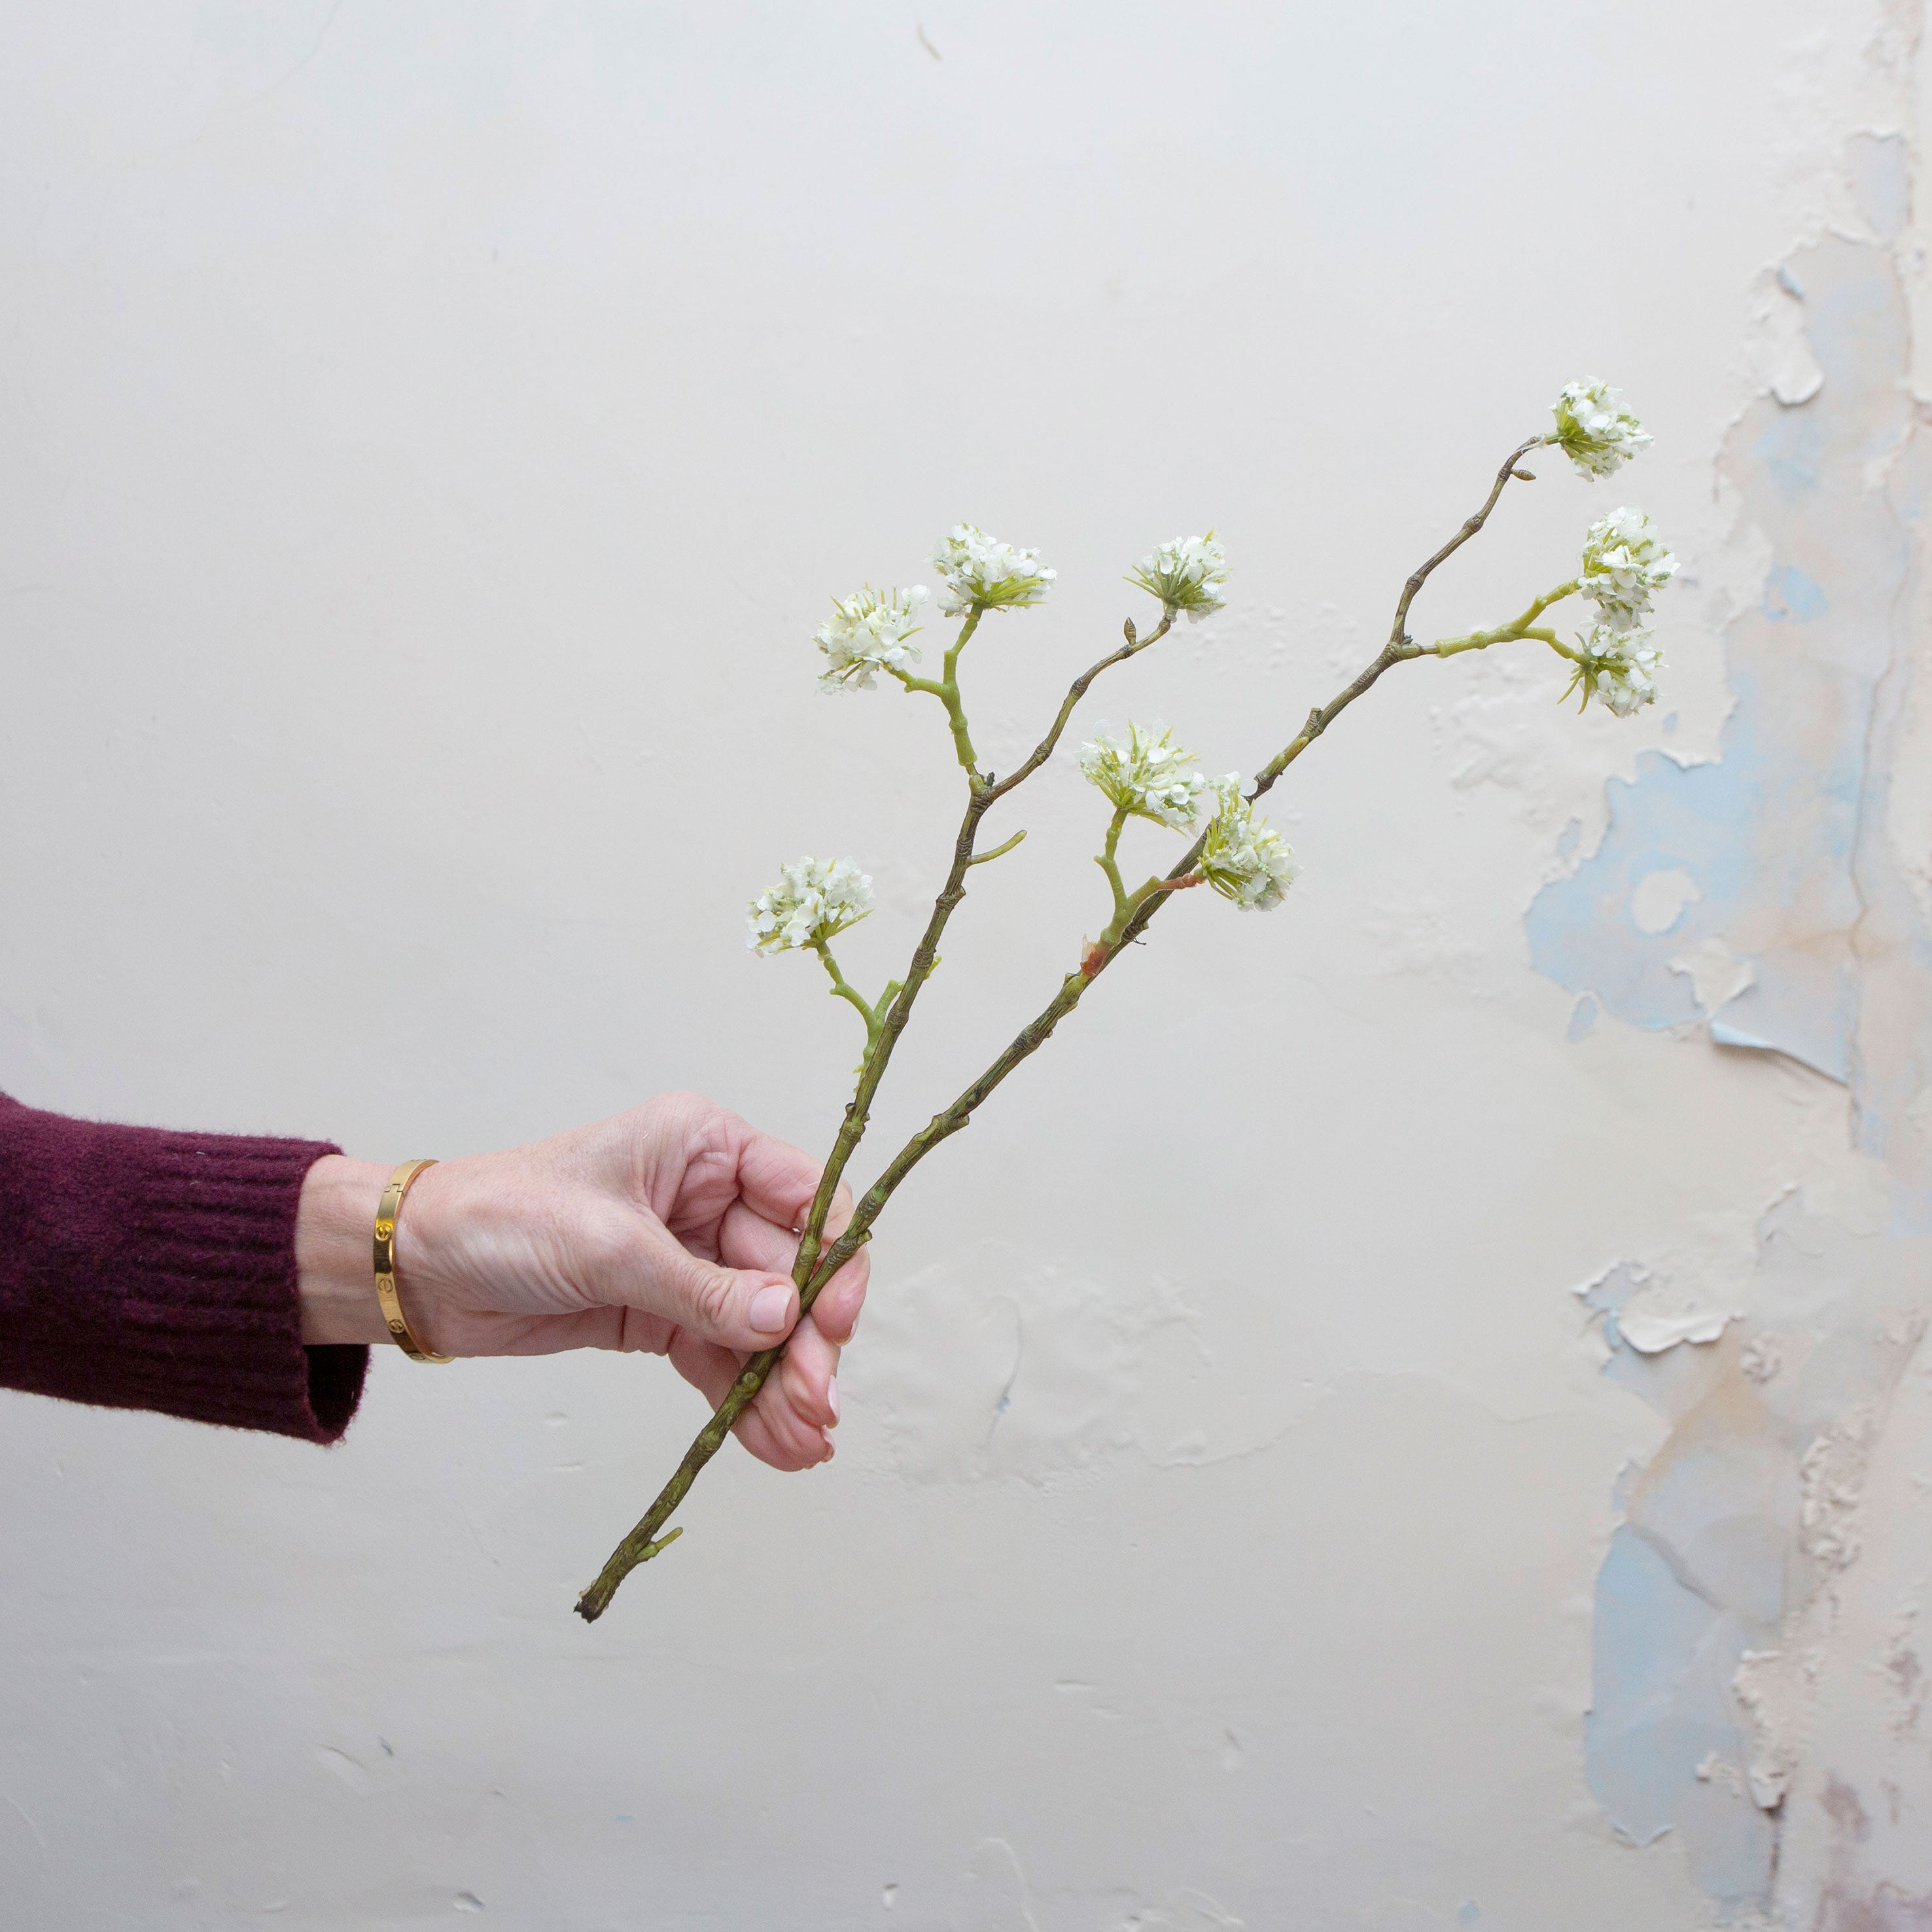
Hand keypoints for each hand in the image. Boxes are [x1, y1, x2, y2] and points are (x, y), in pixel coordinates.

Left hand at [294, 1093, 867, 1471]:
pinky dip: (746, 1400)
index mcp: (705, 1147)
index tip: (835, 1322)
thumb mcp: (611, 1247)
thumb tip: (787, 1319)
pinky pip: (720, 1358)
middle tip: (819, 1404)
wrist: (418, 1267)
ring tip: (806, 1444)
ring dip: (783, 1385)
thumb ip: (704, 1290)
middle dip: (806, 1343)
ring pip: (760, 1326)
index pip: (805, 1195)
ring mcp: (687, 1260)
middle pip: (789, 1273)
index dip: (834, 1258)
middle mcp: (707, 1198)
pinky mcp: (660, 1315)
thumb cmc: (503, 1215)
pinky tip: (775, 1444)